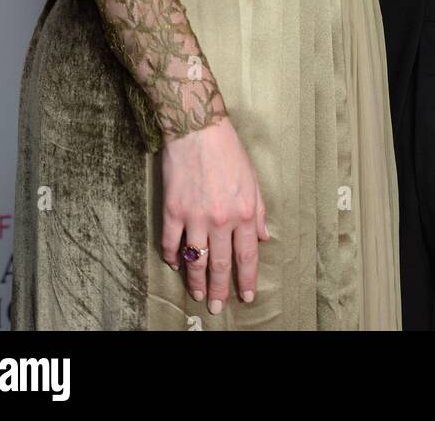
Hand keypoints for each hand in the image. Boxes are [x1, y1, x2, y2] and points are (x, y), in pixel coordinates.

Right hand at [161, 117, 268, 312]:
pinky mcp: (172, 210)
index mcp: (243, 212)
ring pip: (196, 260)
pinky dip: (172, 257)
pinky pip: (171, 243)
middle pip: (222, 264)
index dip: (246, 280)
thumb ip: (258, 211)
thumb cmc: (228, 150)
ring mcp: (194, 217)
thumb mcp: (253, 179)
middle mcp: (220, 219)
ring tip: (198, 294)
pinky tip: (175, 265)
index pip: (247, 256)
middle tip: (218, 307)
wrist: (197, 129)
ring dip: (196, 281)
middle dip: (221, 289)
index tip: (245, 296)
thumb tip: (263, 237)